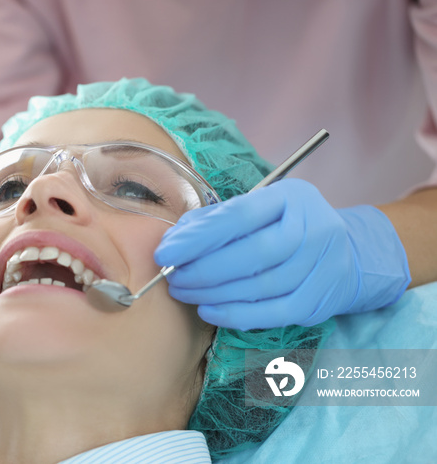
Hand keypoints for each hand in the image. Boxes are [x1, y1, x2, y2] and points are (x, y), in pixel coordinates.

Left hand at [154, 179, 410, 329]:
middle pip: (252, 254)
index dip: (199, 236)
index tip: (166, 252)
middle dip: (204, 269)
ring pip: (261, 286)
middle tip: (173, 277)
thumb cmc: (287, 227)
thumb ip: (216, 220)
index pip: (240, 216)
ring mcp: (321, 266)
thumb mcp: (258, 209)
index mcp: (291, 198)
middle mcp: (312, 228)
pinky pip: (272, 314)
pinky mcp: (319, 300)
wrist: (348, 253)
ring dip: (214, 293)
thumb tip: (173, 241)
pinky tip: (209, 311)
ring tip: (185, 292)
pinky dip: (236, 315)